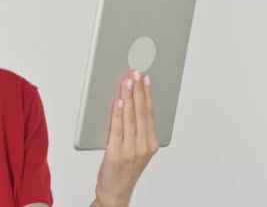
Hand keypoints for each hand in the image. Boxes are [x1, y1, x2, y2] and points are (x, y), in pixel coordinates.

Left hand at [93, 69, 159, 206]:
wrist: (115, 192)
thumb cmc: (124, 169)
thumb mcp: (136, 148)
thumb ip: (135, 129)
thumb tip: (128, 101)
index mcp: (151, 143)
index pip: (149, 113)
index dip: (147, 94)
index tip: (145, 78)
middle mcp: (144, 146)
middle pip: (141, 111)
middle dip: (138, 90)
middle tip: (135, 73)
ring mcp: (131, 150)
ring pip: (130, 117)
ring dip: (128, 96)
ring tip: (126, 81)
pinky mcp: (116, 153)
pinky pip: (117, 128)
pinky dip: (118, 113)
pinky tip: (118, 101)